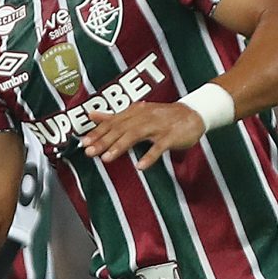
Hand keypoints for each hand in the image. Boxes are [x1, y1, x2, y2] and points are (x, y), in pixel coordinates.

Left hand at [81, 99, 207, 169]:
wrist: (193, 113)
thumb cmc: (162, 116)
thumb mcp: (137, 113)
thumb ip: (114, 116)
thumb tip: (91, 115)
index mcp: (134, 112)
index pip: (112, 122)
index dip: (98, 132)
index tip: (84, 142)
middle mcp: (144, 117)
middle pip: (121, 128)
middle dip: (104, 140)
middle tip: (89, 152)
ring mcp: (158, 126)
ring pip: (136, 135)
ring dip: (120, 146)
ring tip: (107, 158)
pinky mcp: (171, 136)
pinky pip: (159, 147)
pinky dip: (149, 156)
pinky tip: (140, 166)